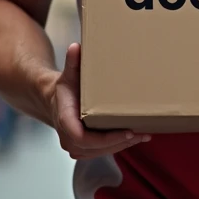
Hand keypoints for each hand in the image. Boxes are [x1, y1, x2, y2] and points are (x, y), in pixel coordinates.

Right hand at [49, 43, 149, 159]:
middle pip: (96, 147)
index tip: (126, 131)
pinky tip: (134, 138)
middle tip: (142, 133)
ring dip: (122, 145)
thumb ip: (73, 62)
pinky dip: (118, 146)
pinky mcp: (84, 149)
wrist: (55, 102)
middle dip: (120, 142)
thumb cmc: (66, 88)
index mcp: (65, 119)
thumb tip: (76, 47)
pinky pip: (101, 152)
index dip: (106, 138)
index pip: (83, 137)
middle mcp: (68, 137)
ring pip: (100, 152)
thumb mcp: (68, 74)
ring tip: (143, 135)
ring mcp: (75, 146)